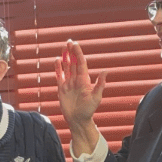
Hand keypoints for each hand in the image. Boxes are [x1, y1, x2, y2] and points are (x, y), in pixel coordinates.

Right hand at [54, 39, 106, 153]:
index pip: (81, 63)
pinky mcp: (61, 89)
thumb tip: (105, 71)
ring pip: (66, 67)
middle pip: (73, 63)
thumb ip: (100, 84)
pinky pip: (59, 76)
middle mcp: (76, 80)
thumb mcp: (96, 98)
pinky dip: (58, 68)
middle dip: (71, 52)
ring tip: (64, 47)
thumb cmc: (89, 110)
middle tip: (69, 41)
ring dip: (65, 57)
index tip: (75, 45)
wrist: (78, 120)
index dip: (78, 54)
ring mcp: (68, 83)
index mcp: (84, 80)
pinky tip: (57, 60)